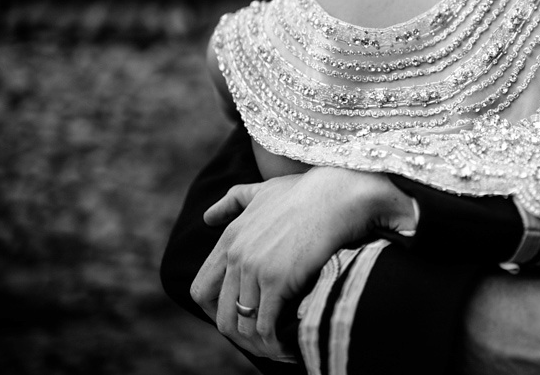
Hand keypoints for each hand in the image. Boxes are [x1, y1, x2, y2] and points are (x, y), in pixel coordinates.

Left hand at [190, 167, 414, 360]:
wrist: (338, 194)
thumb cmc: (309, 192)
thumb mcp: (263, 190)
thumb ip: (234, 200)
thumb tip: (208, 217)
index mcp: (230, 238)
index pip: (201, 290)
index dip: (217, 311)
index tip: (242, 318)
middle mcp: (236, 254)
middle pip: (221, 314)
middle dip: (240, 334)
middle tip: (263, 341)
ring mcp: (254, 269)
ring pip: (243, 325)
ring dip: (259, 345)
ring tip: (278, 349)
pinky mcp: (276, 281)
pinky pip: (265, 327)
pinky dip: (275, 344)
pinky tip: (289, 348)